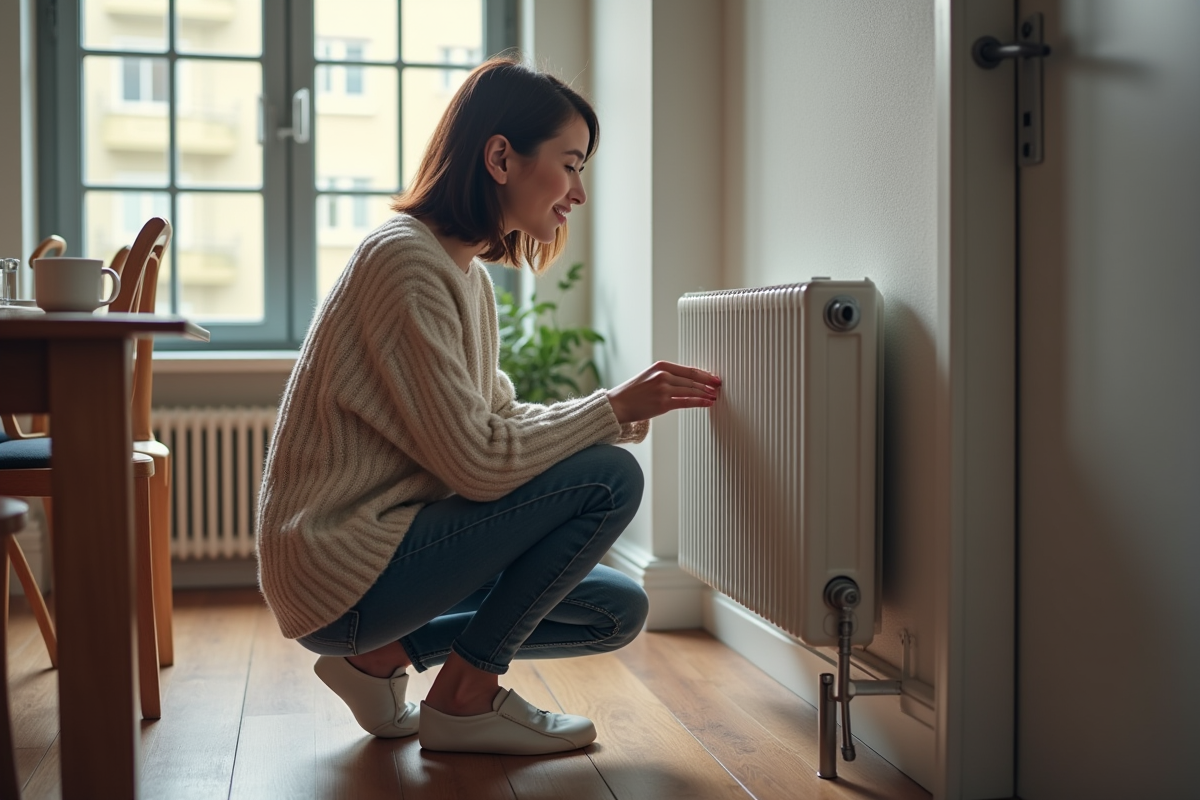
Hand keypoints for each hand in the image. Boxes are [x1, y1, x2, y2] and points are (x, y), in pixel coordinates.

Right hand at [606, 361, 721, 423]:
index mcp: (661, 365)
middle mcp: (663, 375)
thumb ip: (667, 376)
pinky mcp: (663, 403)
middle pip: (693, 379)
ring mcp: (664, 389)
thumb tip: (688, 381)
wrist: (618, 404)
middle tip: (718, 386)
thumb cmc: (632, 392)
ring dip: (706, 393)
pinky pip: (686, 402)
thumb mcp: (649, 376)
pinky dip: (700, 402)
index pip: (689, 369)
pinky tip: (707, 403)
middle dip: (708, 384)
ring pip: (692, 390)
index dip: (704, 374)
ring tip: (714, 396)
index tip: (714, 377)